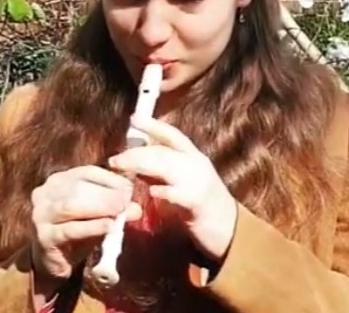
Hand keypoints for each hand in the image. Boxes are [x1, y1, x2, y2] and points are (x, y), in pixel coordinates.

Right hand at [30, 165, 141, 282]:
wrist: (52, 262)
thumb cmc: (76, 233)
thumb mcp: (96, 216)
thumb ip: (114, 209)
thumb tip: (136, 208)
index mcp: (58, 181)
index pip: (86, 172)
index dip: (109, 178)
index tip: (129, 187)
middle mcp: (45, 193)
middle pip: (78, 186)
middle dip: (105, 193)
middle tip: (126, 201)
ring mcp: (41, 214)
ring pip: (71, 205)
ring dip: (98, 207)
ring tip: (119, 211)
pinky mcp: (44, 236)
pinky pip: (70, 229)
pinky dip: (91, 227)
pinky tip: (108, 227)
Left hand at [107, 115, 237, 263]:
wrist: (232, 230)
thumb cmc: (201, 205)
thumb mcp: (183, 181)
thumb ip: (163, 170)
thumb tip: (136, 159)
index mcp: (193, 157)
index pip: (172, 135)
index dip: (153, 125)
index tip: (134, 117)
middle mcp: (197, 165)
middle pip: (163, 151)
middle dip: (136, 153)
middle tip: (115, 159)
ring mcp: (200, 182)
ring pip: (167, 166)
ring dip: (141, 166)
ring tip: (122, 169)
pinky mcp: (199, 203)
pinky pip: (178, 193)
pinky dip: (163, 190)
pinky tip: (151, 192)